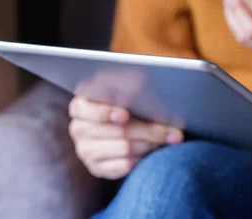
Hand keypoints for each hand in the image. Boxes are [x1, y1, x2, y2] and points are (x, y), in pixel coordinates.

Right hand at [68, 96, 183, 179]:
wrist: (113, 125)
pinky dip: (142, 158)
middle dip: (148, 131)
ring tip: (167, 139)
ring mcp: (86, 151)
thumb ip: (126, 87)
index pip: (90, 111)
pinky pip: (124, 166)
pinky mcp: (97, 168)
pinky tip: (153, 150)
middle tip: (172, 132)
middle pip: (117, 132)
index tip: (125, 115)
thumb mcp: (119, 91)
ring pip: (124, 149)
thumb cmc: (121, 104)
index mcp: (80, 106)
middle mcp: (78, 129)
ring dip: (149, 144)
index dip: (107, 113)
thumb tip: (142, 83)